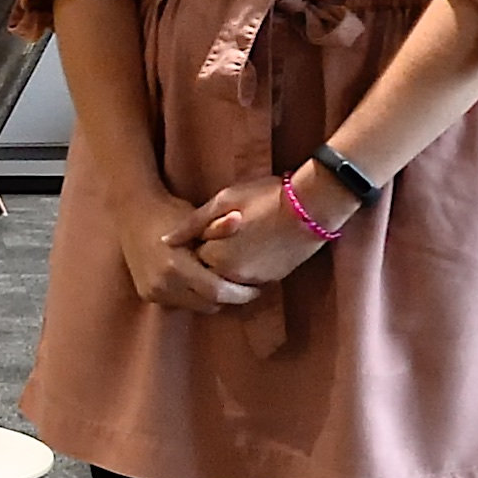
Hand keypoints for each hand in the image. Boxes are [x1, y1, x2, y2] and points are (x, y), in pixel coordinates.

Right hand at [105, 180, 253, 313]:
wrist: (133, 212)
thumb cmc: (170, 212)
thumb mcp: (196, 217)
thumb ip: (219, 225)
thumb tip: (239, 218)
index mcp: (176, 267)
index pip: (218, 293)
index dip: (241, 294)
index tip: (257, 287)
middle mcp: (163, 284)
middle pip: (208, 304)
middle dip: (229, 297)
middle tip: (245, 285)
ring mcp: (153, 292)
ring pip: (195, 306)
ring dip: (211, 298)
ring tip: (223, 282)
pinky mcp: (147, 294)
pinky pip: (180, 302)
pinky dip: (193, 295)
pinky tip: (199, 280)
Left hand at [187, 172, 329, 288]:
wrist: (312, 208)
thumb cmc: (265, 197)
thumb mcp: (223, 200)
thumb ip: (192, 223)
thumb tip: (165, 241)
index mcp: (216, 256)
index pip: (193, 257)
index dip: (200, 239)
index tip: (209, 225)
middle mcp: (232, 275)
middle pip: (208, 271)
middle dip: (211, 255)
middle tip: (227, 231)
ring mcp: (253, 280)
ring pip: (228, 277)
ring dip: (228, 262)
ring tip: (241, 237)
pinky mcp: (271, 280)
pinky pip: (248, 279)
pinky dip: (246, 267)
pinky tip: (255, 245)